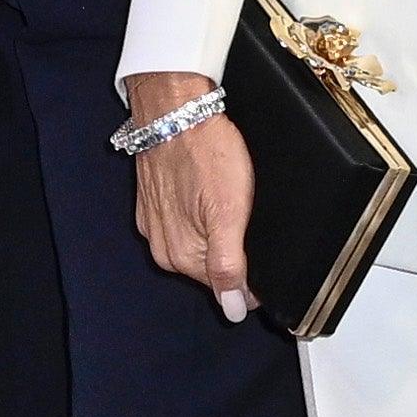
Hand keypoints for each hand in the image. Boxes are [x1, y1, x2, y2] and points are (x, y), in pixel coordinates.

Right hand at [117, 69, 257, 317]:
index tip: (261, 246)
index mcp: (181, 256)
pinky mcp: (155, 202)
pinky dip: (203, 212)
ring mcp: (157, 223)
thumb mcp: (228, 213)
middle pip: (213, 267)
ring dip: (220, 230)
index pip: (227, 287)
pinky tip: (212, 192)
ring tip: (231, 199)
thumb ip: (229, 266)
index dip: (253, 273)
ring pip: (201, 243)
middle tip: (248, 214)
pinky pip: (187, 221)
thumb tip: (234, 310)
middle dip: (236, 250)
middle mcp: (164, 247)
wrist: (175, 107)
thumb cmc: (204, 152)